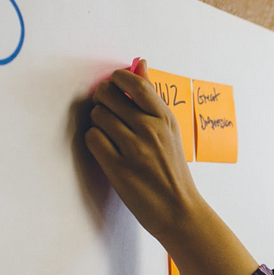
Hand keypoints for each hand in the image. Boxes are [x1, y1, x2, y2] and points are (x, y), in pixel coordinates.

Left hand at [84, 59, 257, 274]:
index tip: (115, 86)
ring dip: (98, 122)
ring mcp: (134, 149)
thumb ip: (152, 99)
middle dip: (102, 100)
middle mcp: (150, 130)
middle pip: (109, 96)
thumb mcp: (171, 131)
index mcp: (165, 119)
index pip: (136, 84)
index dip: (118, 80)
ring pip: (98, 116)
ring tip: (109, 134)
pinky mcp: (119, 168)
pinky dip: (95, 140)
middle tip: (108, 112)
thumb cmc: (174, 171)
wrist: (180, 211)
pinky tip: (105, 148)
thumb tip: (140, 63)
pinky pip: (93, 138)